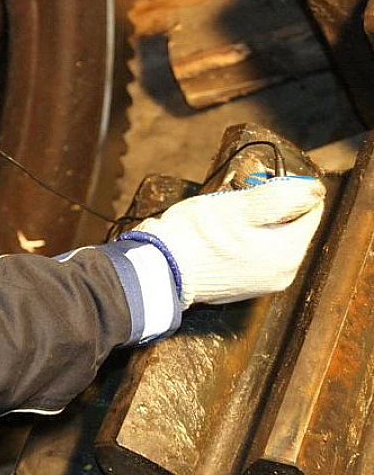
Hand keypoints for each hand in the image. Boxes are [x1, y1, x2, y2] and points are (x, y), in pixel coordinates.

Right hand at [132, 177, 325, 308]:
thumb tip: (315, 190)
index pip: (309, 209)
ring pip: (272, 240)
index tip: (257, 185)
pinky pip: (256, 257)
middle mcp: (283, 274)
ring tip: (225, 220)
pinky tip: (221, 239)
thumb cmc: (195, 237)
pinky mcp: (244, 289)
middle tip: (236, 201)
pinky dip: (245, 243)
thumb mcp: (238, 206)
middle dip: (268, 209)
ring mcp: (263, 285)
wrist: (160, 271)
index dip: (285, 190)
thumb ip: (281, 197)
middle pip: (290, 226)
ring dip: (255, 225)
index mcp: (288, 253)